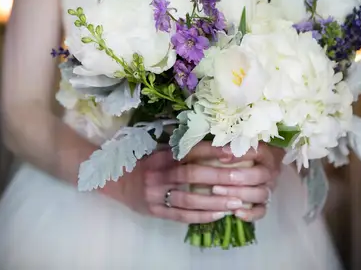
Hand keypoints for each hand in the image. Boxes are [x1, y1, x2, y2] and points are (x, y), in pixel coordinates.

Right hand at [109, 147, 246, 223]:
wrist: (117, 182)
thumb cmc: (145, 164)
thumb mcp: (160, 151)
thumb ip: (182, 149)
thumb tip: (217, 145)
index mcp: (162, 155)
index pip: (190, 151)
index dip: (213, 151)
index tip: (234, 153)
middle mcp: (159, 174)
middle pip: (193, 174)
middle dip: (220, 177)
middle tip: (243, 180)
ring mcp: (156, 194)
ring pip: (189, 199)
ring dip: (215, 201)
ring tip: (236, 202)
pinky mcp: (156, 211)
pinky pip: (181, 215)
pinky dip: (201, 216)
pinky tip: (219, 215)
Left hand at [210, 142, 284, 221]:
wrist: (254, 167)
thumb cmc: (240, 154)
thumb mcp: (237, 145)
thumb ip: (231, 145)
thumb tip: (223, 151)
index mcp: (266, 154)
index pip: (257, 152)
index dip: (240, 155)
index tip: (222, 156)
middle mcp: (270, 172)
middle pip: (259, 176)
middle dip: (237, 178)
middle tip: (218, 179)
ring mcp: (268, 188)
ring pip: (260, 194)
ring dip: (239, 194)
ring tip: (219, 193)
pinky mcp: (265, 203)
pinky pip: (262, 211)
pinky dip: (250, 214)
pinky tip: (236, 212)